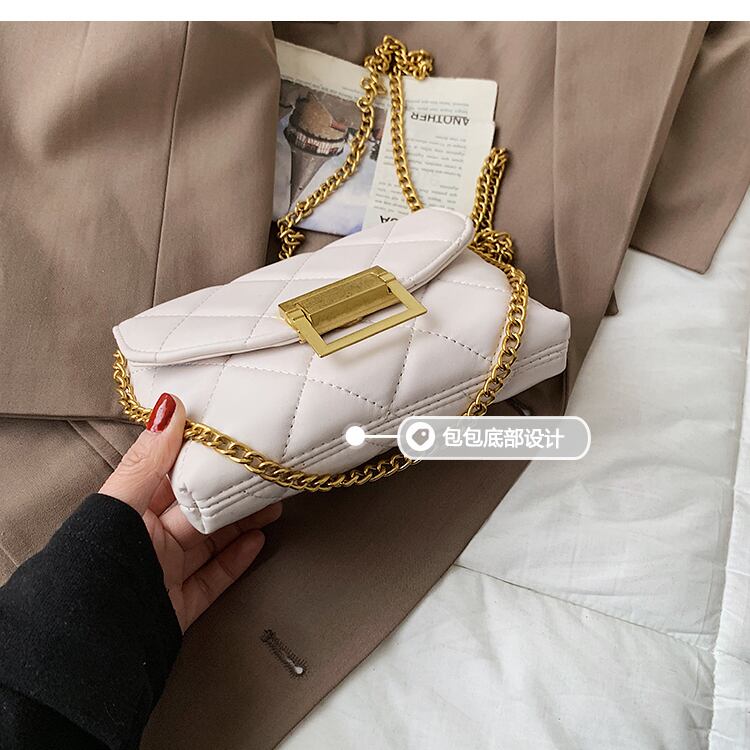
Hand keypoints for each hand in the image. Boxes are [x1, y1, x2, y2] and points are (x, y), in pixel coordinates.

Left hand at [100, 392, 280, 630]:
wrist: (93, 639)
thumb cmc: (100, 562)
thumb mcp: (124, 501)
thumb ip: (150, 459)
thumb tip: (169, 406)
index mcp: (131, 513)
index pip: (173, 477)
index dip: (203, 459)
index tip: (233, 441)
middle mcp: (149, 541)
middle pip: (200, 511)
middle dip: (233, 492)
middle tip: (264, 475)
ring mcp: (165, 574)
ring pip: (212, 542)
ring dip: (243, 523)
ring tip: (272, 505)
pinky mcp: (179, 605)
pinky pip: (214, 579)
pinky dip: (237, 560)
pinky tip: (257, 542)